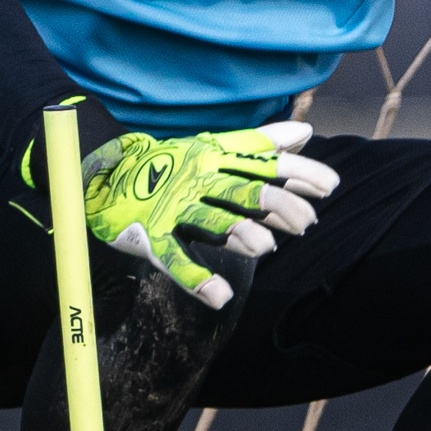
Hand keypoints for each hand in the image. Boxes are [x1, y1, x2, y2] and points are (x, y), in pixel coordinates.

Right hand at [41, 115, 339, 305]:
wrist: (100, 167)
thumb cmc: (167, 163)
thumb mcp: (213, 148)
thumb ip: (259, 145)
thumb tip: (305, 132)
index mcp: (214, 158)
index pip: (263, 163)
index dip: (298, 173)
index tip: (330, 186)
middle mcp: (197, 179)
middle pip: (244, 191)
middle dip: (279, 206)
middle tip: (307, 222)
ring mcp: (173, 207)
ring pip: (212, 220)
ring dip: (240, 233)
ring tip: (265, 247)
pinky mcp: (150, 233)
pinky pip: (174, 257)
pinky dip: (195, 278)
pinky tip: (220, 298)